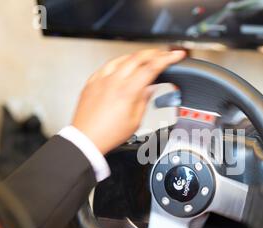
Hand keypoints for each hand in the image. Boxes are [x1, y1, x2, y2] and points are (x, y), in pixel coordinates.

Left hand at [72, 49, 186, 153]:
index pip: (152, 67)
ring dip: (137, 56)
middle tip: (163, 54)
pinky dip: (119, 63)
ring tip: (145, 59)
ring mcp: (101, 79)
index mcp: (128, 91)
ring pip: (122, 58)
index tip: (176, 55)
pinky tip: (123, 67)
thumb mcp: (135, 121)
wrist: (86, 139)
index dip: (167, 58)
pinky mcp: (92, 81)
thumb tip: (150, 88)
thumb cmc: (108, 134)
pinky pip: (107, 65)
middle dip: (154, 53)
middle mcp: (114, 81)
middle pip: (138, 57)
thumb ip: (144, 100)